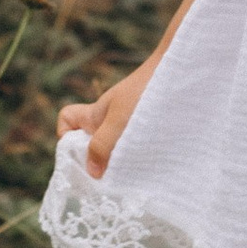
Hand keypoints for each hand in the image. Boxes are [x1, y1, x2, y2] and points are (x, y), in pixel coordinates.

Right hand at [59, 56, 157, 173]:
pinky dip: (141, 158)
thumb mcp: (118, 122)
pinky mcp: (149, 131)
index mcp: (94, 115)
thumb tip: (92, 172)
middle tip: (110, 177)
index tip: (81, 153)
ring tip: (134, 174)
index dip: (65, 136)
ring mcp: (128, 125)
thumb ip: (101, 146)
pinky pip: (137, 149)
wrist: (181, 70)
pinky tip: (151, 167)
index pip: (67, 121)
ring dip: (123, 163)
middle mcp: (108, 120)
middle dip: (98, 161)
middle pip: (91, 143)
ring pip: (116, 149)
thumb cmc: (145, 91)